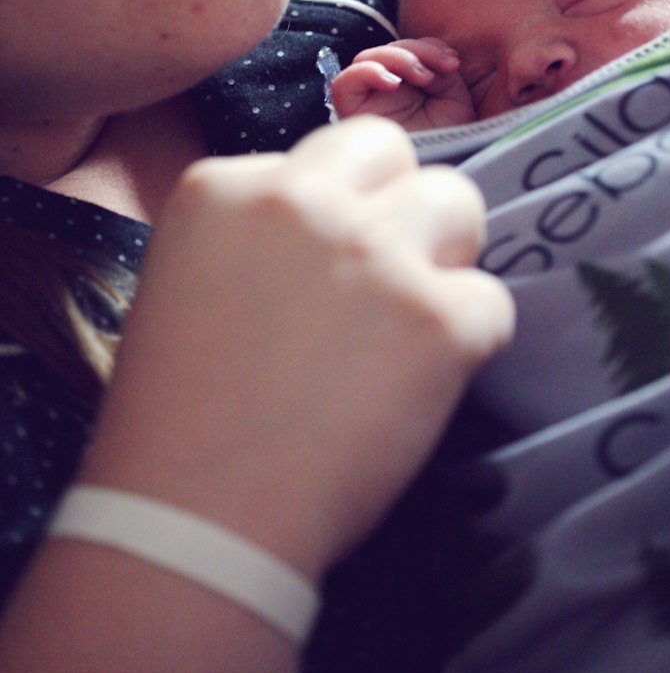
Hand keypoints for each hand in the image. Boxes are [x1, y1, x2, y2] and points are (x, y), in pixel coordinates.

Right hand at [80, 118, 513, 577]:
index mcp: (224, 186)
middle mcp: (302, 199)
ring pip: (458, 200)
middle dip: (396, 202)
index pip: (318, 158)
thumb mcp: (185, 283)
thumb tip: (334, 219)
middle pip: (390, 150)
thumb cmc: (176, 422)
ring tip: (408, 326)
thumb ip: (255, 233)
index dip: (330, 213)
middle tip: (384, 278)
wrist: (195, 522)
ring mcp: (376, 253)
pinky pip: (491, 302)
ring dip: (444, 256)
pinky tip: (418, 390)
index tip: (317, 273)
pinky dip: (470, 344)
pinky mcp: (438, 317)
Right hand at [330, 37, 475, 129]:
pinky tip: (393, 83)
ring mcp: (367, 101)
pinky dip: (367, 72)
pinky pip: (344, 83)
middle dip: (416, 51)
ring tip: (424, 78)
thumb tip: (433, 58)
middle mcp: (383, 90)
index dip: (429, 46)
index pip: (406, 48)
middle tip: (442, 69)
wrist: (446, 169)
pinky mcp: (352, 114)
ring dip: (397, 58)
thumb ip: (442, 71)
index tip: (452, 62)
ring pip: (365, 59)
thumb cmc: (450, 140)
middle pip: (386, 50)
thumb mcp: (455, 98)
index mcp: (407, 83)